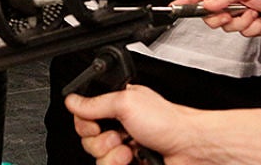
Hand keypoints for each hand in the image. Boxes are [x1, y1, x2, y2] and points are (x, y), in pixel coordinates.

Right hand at [67, 86, 195, 164]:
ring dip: (111, 156)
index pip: (85, 115)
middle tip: (118, 136)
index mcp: (118, 105)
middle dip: (100, 141)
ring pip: (98, 158)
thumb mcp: (126, 103)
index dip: (85, 123)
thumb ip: (95, 103)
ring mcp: (125, 147)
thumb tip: (71, 100)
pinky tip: (133, 159)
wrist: (188, 149)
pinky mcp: (130, 164)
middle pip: (88, 139)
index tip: (95, 125)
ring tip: (128, 151)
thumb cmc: (166, 122)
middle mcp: (120, 125)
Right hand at [171, 0, 260, 36]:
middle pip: (208, 14)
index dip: (187, 0)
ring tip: (252, 12)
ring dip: (240, 21)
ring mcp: (236, 15)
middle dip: (220, 16)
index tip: (176, 5)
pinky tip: (258, 19)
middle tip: (229, 13)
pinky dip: (250, 27)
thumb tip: (208, 4)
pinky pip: (239, 32)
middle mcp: (228, 1)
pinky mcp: (244, 27)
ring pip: (224, 26)